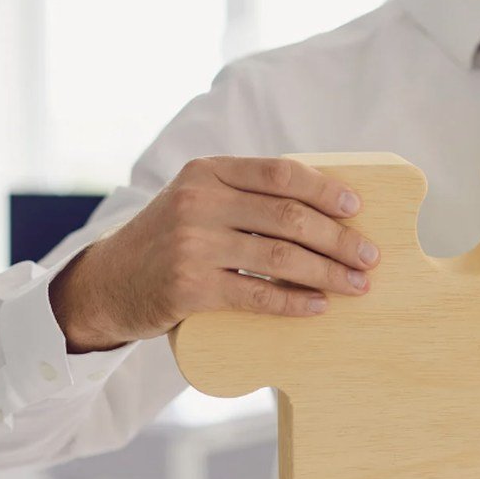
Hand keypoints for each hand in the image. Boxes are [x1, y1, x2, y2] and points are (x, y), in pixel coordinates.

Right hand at [50, 157, 379, 352]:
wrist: (108, 283)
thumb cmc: (172, 242)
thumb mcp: (200, 202)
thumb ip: (247, 198)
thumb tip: (328, 210)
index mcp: (208, 172)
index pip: (279, 172)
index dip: (325, 189)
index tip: (357, 208)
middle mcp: (199, 202)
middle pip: (288, 216)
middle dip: (339, 238)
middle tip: (370, 256)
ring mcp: (192, 244)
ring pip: (279, 256)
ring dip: (328, 272)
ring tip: (358, 284)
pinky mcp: (189, 287)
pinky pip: (257, 294)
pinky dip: (294, 301)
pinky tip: (319, 306)